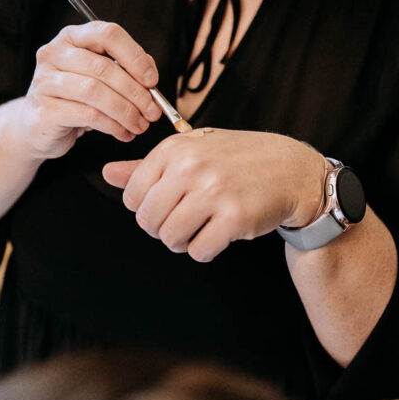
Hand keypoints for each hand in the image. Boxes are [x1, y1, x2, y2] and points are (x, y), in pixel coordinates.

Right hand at [17, 21, 162, 158]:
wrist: (39, 127)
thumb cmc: (74, 98)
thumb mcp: (100, 77)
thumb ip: (125, 69)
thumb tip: (150, 74)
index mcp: (72, 37)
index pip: (108, 34)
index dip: (134, 56)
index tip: (152, 80)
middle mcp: (54, 54)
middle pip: (104, 67)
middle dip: (135, 92)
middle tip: (153, 112)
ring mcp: (45, 81)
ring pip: (95, 92)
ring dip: (126, 111)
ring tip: (140, 125)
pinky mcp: (44, 110)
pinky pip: (87, 115)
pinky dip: (112, 126)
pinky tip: (123, 133)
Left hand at [102, 128, 325, 261]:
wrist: (290, 169)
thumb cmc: (236, 159)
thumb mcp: (191, 151)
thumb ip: (146, 166)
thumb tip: (108, 174)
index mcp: (174, 149)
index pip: (131, 196)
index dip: (145, 208)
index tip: (167, 204)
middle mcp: (191, 168)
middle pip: (147, 220)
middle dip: (161, 228)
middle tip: (183, 220)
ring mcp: (214, 193)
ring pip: (170, 238)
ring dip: (182, 242)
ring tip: (200, 228)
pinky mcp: (234, 218)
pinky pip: (199, 251)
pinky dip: (204, 251)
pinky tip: (218, 235)